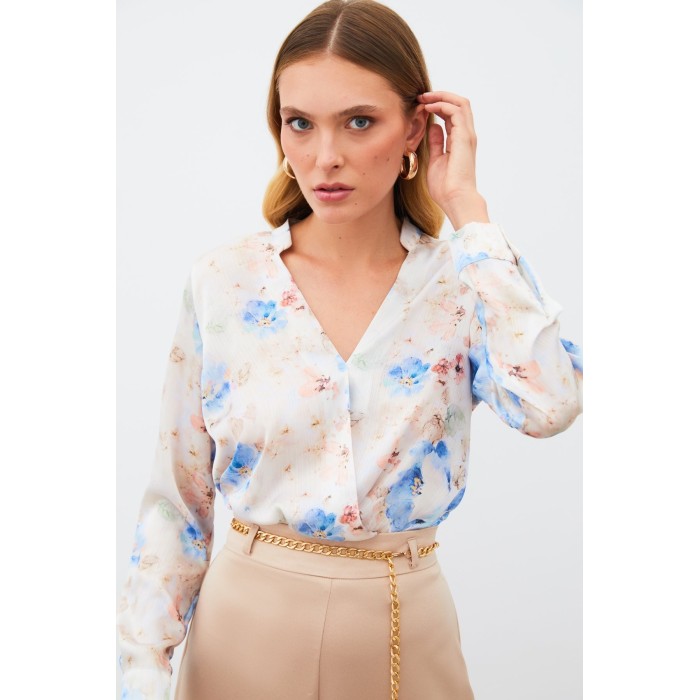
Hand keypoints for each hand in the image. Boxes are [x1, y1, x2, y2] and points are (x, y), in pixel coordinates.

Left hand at [417, 91, 489, 227]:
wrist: (455, 199)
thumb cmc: (446, 187)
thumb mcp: (436, 160)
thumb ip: (437, 143)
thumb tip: (433, 128)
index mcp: (460, 141)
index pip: (452, 115)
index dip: (437, 106)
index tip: (421, 105)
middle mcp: (466, 136)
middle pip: (459, 105)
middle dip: (440, 97)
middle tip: (422, 96)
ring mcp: (467, 136)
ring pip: (460, 104)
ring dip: (441, 97)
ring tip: (424, 98)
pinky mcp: (464, 138)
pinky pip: (457, 111)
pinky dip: (442, 105)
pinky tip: (428, 108)